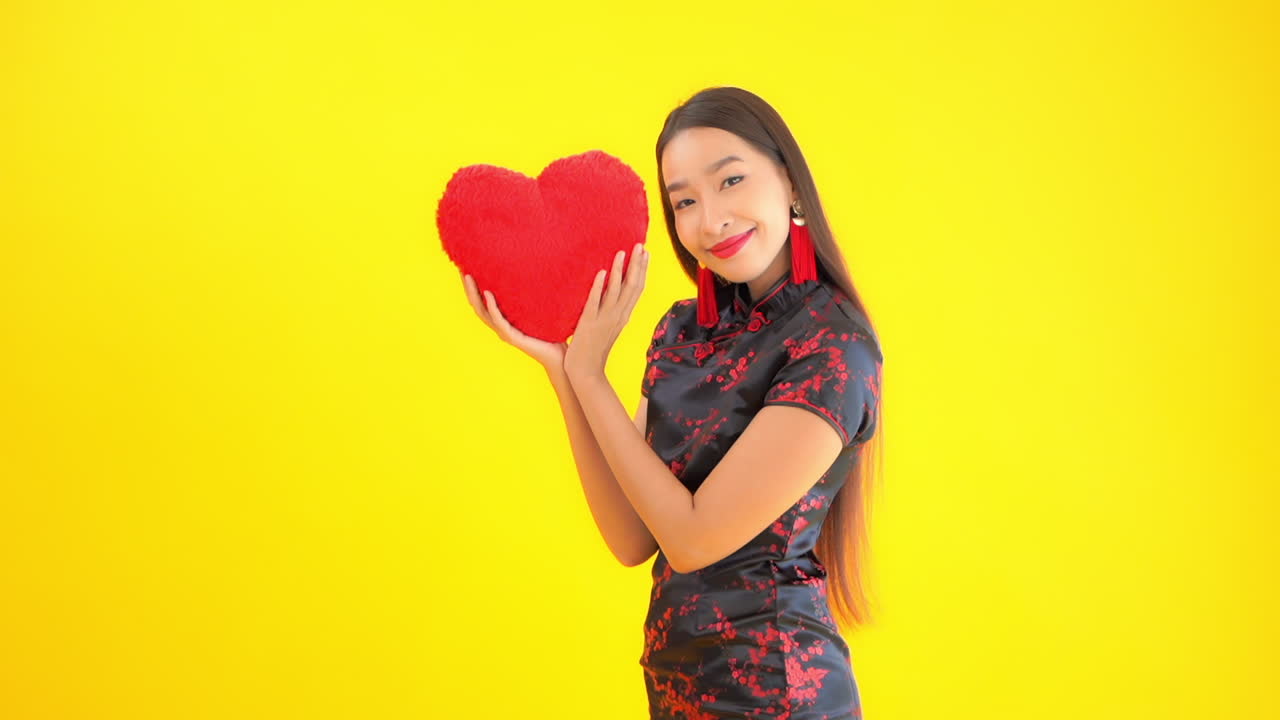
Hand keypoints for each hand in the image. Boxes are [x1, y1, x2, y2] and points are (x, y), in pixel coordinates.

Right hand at [461, 273, 566, 371]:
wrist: (558, 355)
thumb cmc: (550, 334)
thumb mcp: (537, 313)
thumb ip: (530, 300)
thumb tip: (533, 276)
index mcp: (502, 322)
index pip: (482, 303)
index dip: (473, 288)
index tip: (467, 269)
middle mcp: (499, 327)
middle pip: (477, 306)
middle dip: (468, 288)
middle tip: (462, 269)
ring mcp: (504, 333)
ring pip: (482, 312)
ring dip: (474, 294)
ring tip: (469, 277)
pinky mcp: (512, 337)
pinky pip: (498, 320)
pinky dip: (492, 306)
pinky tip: (488, 294)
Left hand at [564, 243, 648, 383]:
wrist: (586, 372)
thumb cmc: (593, 349)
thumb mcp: (608, 328)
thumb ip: (611, 311)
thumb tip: (611, 292)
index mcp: (623, 316)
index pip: (637, 289)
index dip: (642, 270)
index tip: (645, 253)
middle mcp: (617, 316)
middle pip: (632, 287)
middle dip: (637, 265)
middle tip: (640, 244)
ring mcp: (604, 320)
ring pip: (616, 291)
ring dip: (620, 270)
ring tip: (621, 252)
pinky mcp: (588, 324)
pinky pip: (595, 302)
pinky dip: (599, 287)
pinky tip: (601, 272)